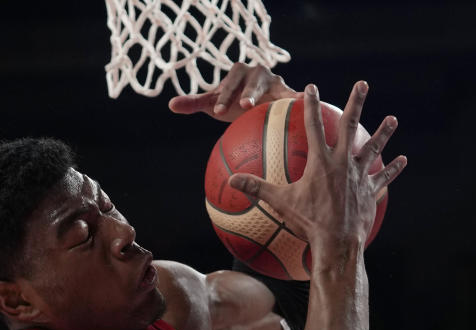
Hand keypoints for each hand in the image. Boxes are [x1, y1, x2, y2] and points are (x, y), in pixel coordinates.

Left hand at [168, 62, 298, 121]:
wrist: (249, 106)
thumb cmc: (228, 104)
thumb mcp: (211, 104)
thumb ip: (192, 103)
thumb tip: (170, 105)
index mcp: (236, 73)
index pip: (228, 84)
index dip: (223, 96)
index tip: (218, 111)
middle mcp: (256, 73)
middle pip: (253, 81)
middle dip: (249, 92)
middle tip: (244, 106)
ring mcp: (274, 81)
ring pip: (275, 86)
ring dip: (278, 94)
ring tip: (284, 102)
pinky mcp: (287, 92)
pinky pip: (292, 95)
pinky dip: (298, 98)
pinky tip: (305, 103)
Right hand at [227, 82, 406, 262]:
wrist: (337, 242)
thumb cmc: (308, 222)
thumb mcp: (280, 203)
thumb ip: (256, 188)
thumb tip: (231, 180)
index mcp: (321, 162)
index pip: (312, 126)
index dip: (310, 105)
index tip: (311, 88)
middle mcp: (343, 163)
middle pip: (350, 126)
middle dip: (356, 102)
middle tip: (362, 84)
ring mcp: (360, 176)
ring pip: (373, 148)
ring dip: (383, 133)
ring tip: (392, 120)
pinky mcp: (370, 191)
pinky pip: (384, 177)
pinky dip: (393, 169)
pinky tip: (402, 160)